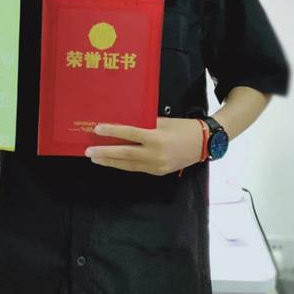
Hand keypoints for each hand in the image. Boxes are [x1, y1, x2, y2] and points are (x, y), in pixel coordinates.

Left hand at [85, 117, 204, 175]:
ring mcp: (156, 166)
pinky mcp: (158, 172)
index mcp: (156, 138)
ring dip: (110, 162)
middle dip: (105, 153)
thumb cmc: (183, 127)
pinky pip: (137, 168)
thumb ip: (145, 124)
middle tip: (88, 152)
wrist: (204, 143)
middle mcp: (155, 154)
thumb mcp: (163, 121)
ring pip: (128, 165)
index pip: (129, 134)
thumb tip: (124, 126)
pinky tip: (113, 162)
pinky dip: (123, 165)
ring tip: (96, 158)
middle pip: (125, 154)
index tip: (97, 129)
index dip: (112, 132)